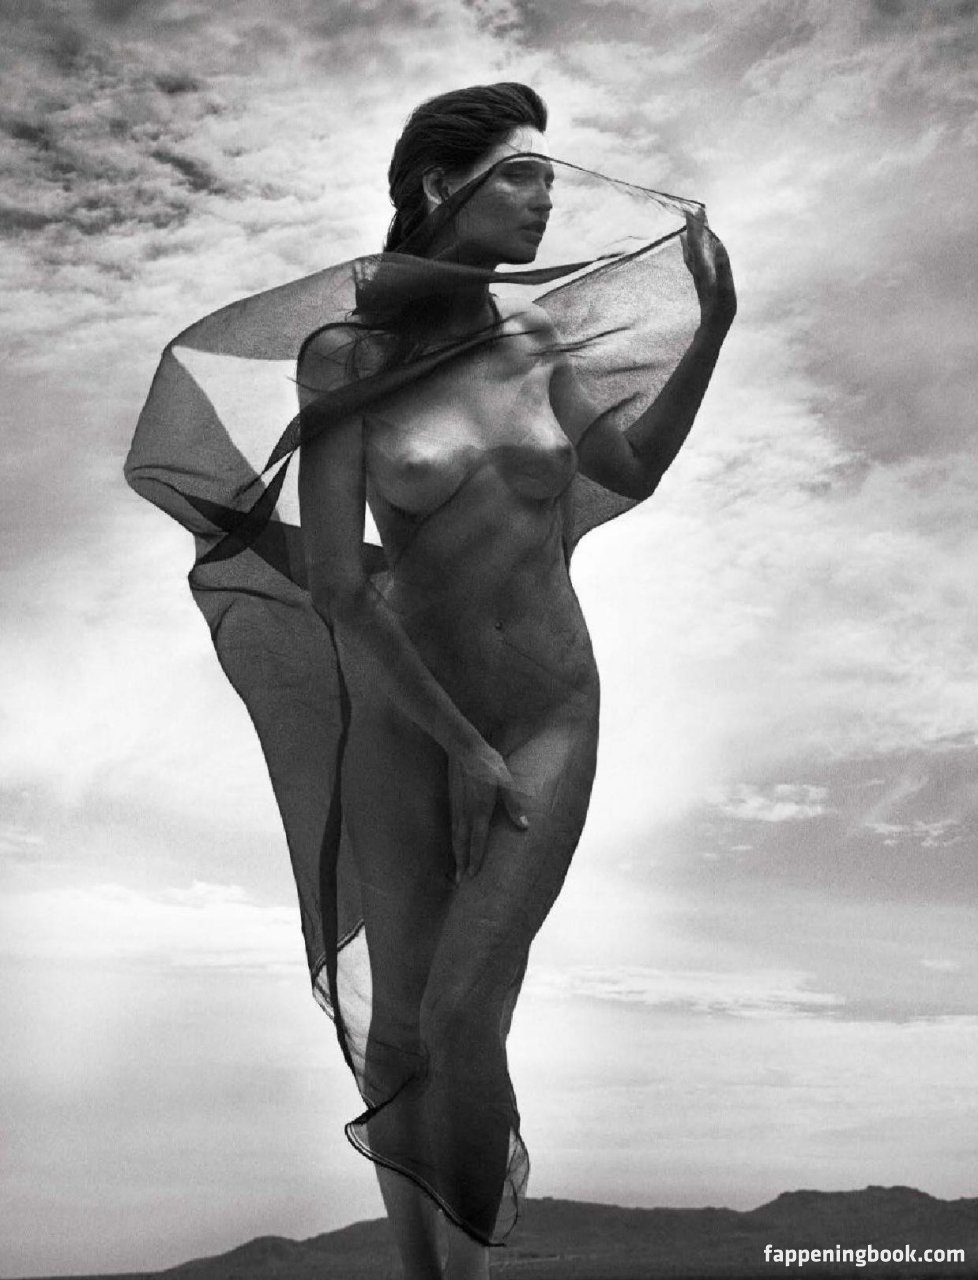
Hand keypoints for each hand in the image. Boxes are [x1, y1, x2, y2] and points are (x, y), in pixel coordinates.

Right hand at [448, 746, 528, 883]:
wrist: (463, 747)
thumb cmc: (488, 764)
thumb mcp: (506, 782)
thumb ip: (514, 806)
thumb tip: (524, 827)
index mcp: (480, 810)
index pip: (477, 841)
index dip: (475, 859)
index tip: (472, 876)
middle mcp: (466, 813)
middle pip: (462, 844)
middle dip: (462, 864)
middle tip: (461, 882)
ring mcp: (457, 807)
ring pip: (455, 837)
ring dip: (456, 854)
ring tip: (457, 869)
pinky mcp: (453, 801)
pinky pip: (452, 827)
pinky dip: (454, 840)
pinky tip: (456, 844)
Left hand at [680, 208, 736, 332]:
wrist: (711, 328)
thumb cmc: (721, 310)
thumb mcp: (726, 288)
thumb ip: (723, 267)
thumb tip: (720, 245)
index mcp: (704, 268)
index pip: (698, 243)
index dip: (696, 227)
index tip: (694, 210)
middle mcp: (698, 271)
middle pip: (692, 245)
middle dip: (692, 228)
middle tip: (691, 211)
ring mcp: (698, 277)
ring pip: (691, 254)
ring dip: (690, 239)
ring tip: (687, 228)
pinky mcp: (701, 282)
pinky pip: (694, 262)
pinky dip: (692, 252)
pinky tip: (692, 252)